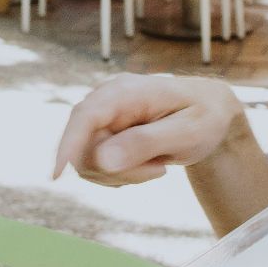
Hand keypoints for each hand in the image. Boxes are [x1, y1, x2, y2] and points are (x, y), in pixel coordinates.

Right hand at [52, 74, 247, 185]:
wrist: (210, 111)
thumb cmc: (204, 117)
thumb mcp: (188, 132)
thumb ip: (146, 143)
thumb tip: (103, 160)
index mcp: (126, 91)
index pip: (85, 116)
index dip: (68, 144)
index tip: (57, 175)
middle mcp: (106, 100)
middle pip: (85, 148)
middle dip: (119, 171)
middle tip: (161, 170)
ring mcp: (102, 116)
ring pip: (87, 162)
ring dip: (122, 175)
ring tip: (158, 163)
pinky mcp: (101, 132)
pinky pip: (94, 166)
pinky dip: (120, 175)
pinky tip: (146, 164)